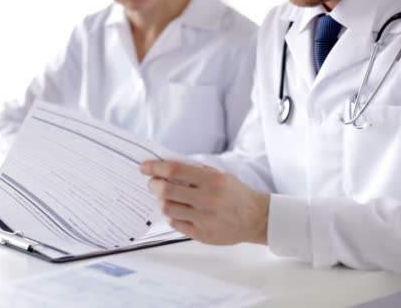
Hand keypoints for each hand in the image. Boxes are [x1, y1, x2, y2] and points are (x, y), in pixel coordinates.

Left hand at [140, 160, 269, 244]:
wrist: (256, 218)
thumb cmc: (236, 194)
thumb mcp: (221, 175)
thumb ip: (196, 171)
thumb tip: (168, 166)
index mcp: (212, 180)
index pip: (174, 171)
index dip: (155, 167)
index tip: (144, 167)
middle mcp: (207, 199)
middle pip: (166, 190)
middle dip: (153, 184)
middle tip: (152, 183)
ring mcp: (204, 218)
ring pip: (167, 208)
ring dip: (162, 200)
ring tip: (166, 197)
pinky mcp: (202, 234)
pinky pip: (175, 223)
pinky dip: (172, 215)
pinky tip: (177, 210)